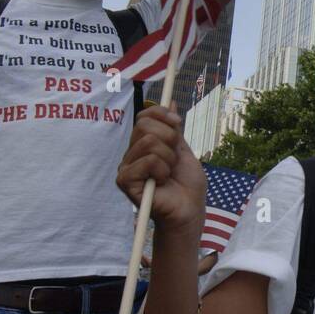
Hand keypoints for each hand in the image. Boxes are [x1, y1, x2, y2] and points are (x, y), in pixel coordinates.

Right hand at [116, 107, 206, 228]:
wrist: (189, 211)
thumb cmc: (187, 186)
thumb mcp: (184, 151)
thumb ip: (174, 128)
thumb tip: (170, 102)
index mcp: (144, 145)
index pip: (144, 116)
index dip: (161, 114)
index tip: (177, 122)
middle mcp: (131, 154)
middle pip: (145, 125)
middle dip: (170, 138)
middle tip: (175, 159)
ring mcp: (126, 167)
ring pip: (149, 142)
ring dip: (169, 158)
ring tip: (169, 174)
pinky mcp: (125, 181)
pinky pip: (147, 160)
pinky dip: (162, 170)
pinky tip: (161, 182)